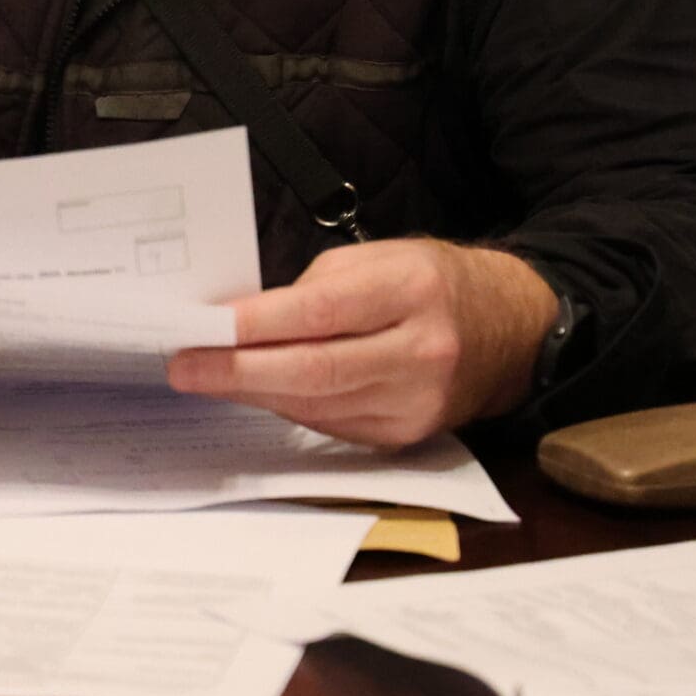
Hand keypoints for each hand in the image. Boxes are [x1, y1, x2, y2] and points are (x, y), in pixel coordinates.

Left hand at [168, 240, 555, 447]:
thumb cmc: (430, 284)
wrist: (510, 331)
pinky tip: (258, 391)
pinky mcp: (407, 435)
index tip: (205, 328)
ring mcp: (417, 402)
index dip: (258, 325)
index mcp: (412, 291)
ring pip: (317, 406)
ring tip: (206, 376)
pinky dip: (289, 408)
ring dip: (254, 392)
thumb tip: (243, 321)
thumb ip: (315, 289)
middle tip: (184, 367)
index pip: (322, 313)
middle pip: (315, 371)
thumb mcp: (378, 259)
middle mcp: (420, 351)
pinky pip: (331, 425)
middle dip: (238, 372)